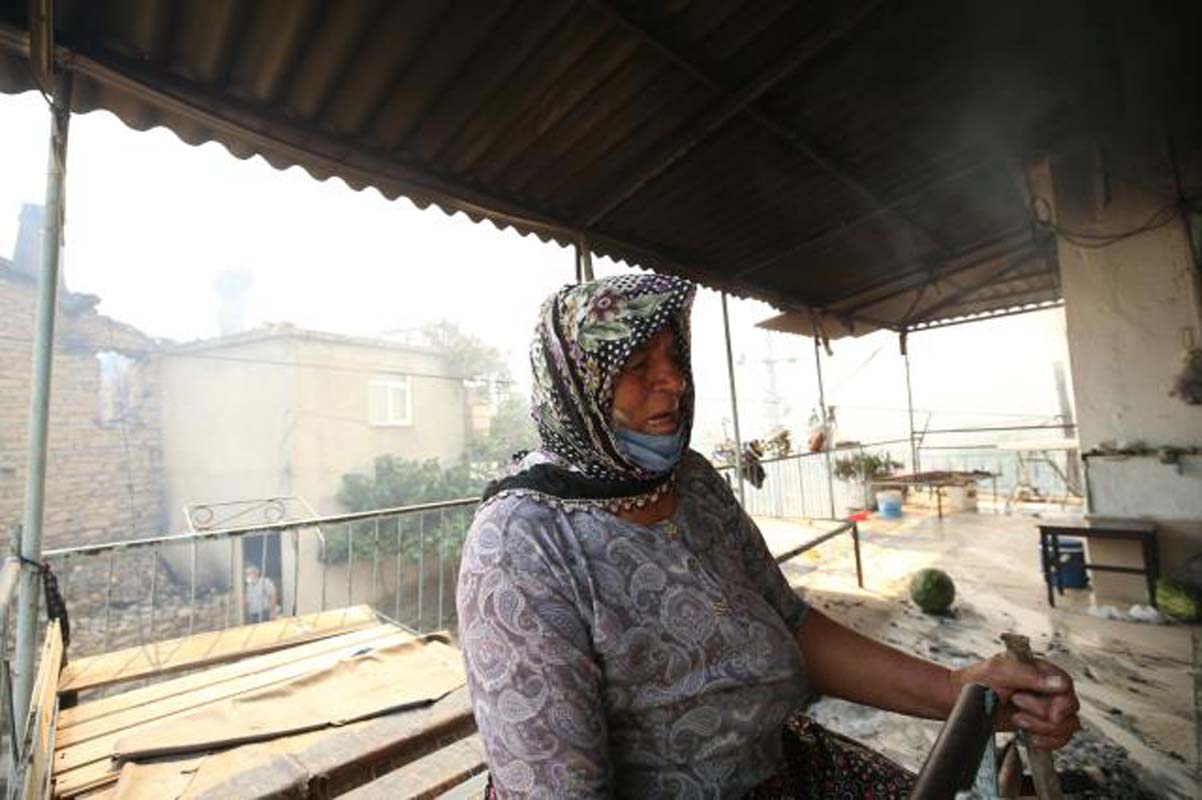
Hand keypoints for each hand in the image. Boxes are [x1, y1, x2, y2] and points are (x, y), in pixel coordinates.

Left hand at [949, 654, 1080, 749]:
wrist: (959, 701)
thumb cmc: (976, 681)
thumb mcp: (999, 671)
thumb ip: (1030, 675)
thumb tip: (1061, 683)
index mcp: (1038, 669)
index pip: (1066, 683)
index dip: (1062, 700)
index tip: (1051, 710)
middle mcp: (1045, 688)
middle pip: (1070, 707)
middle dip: (1043, 712)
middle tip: (1017, 704)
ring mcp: (1043, 708)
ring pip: (1067, 725)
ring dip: (1042, 727)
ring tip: (1018, 718)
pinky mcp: (1039, 726)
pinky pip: (1059, 739)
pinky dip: (1048, 742)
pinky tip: (1030, 737)